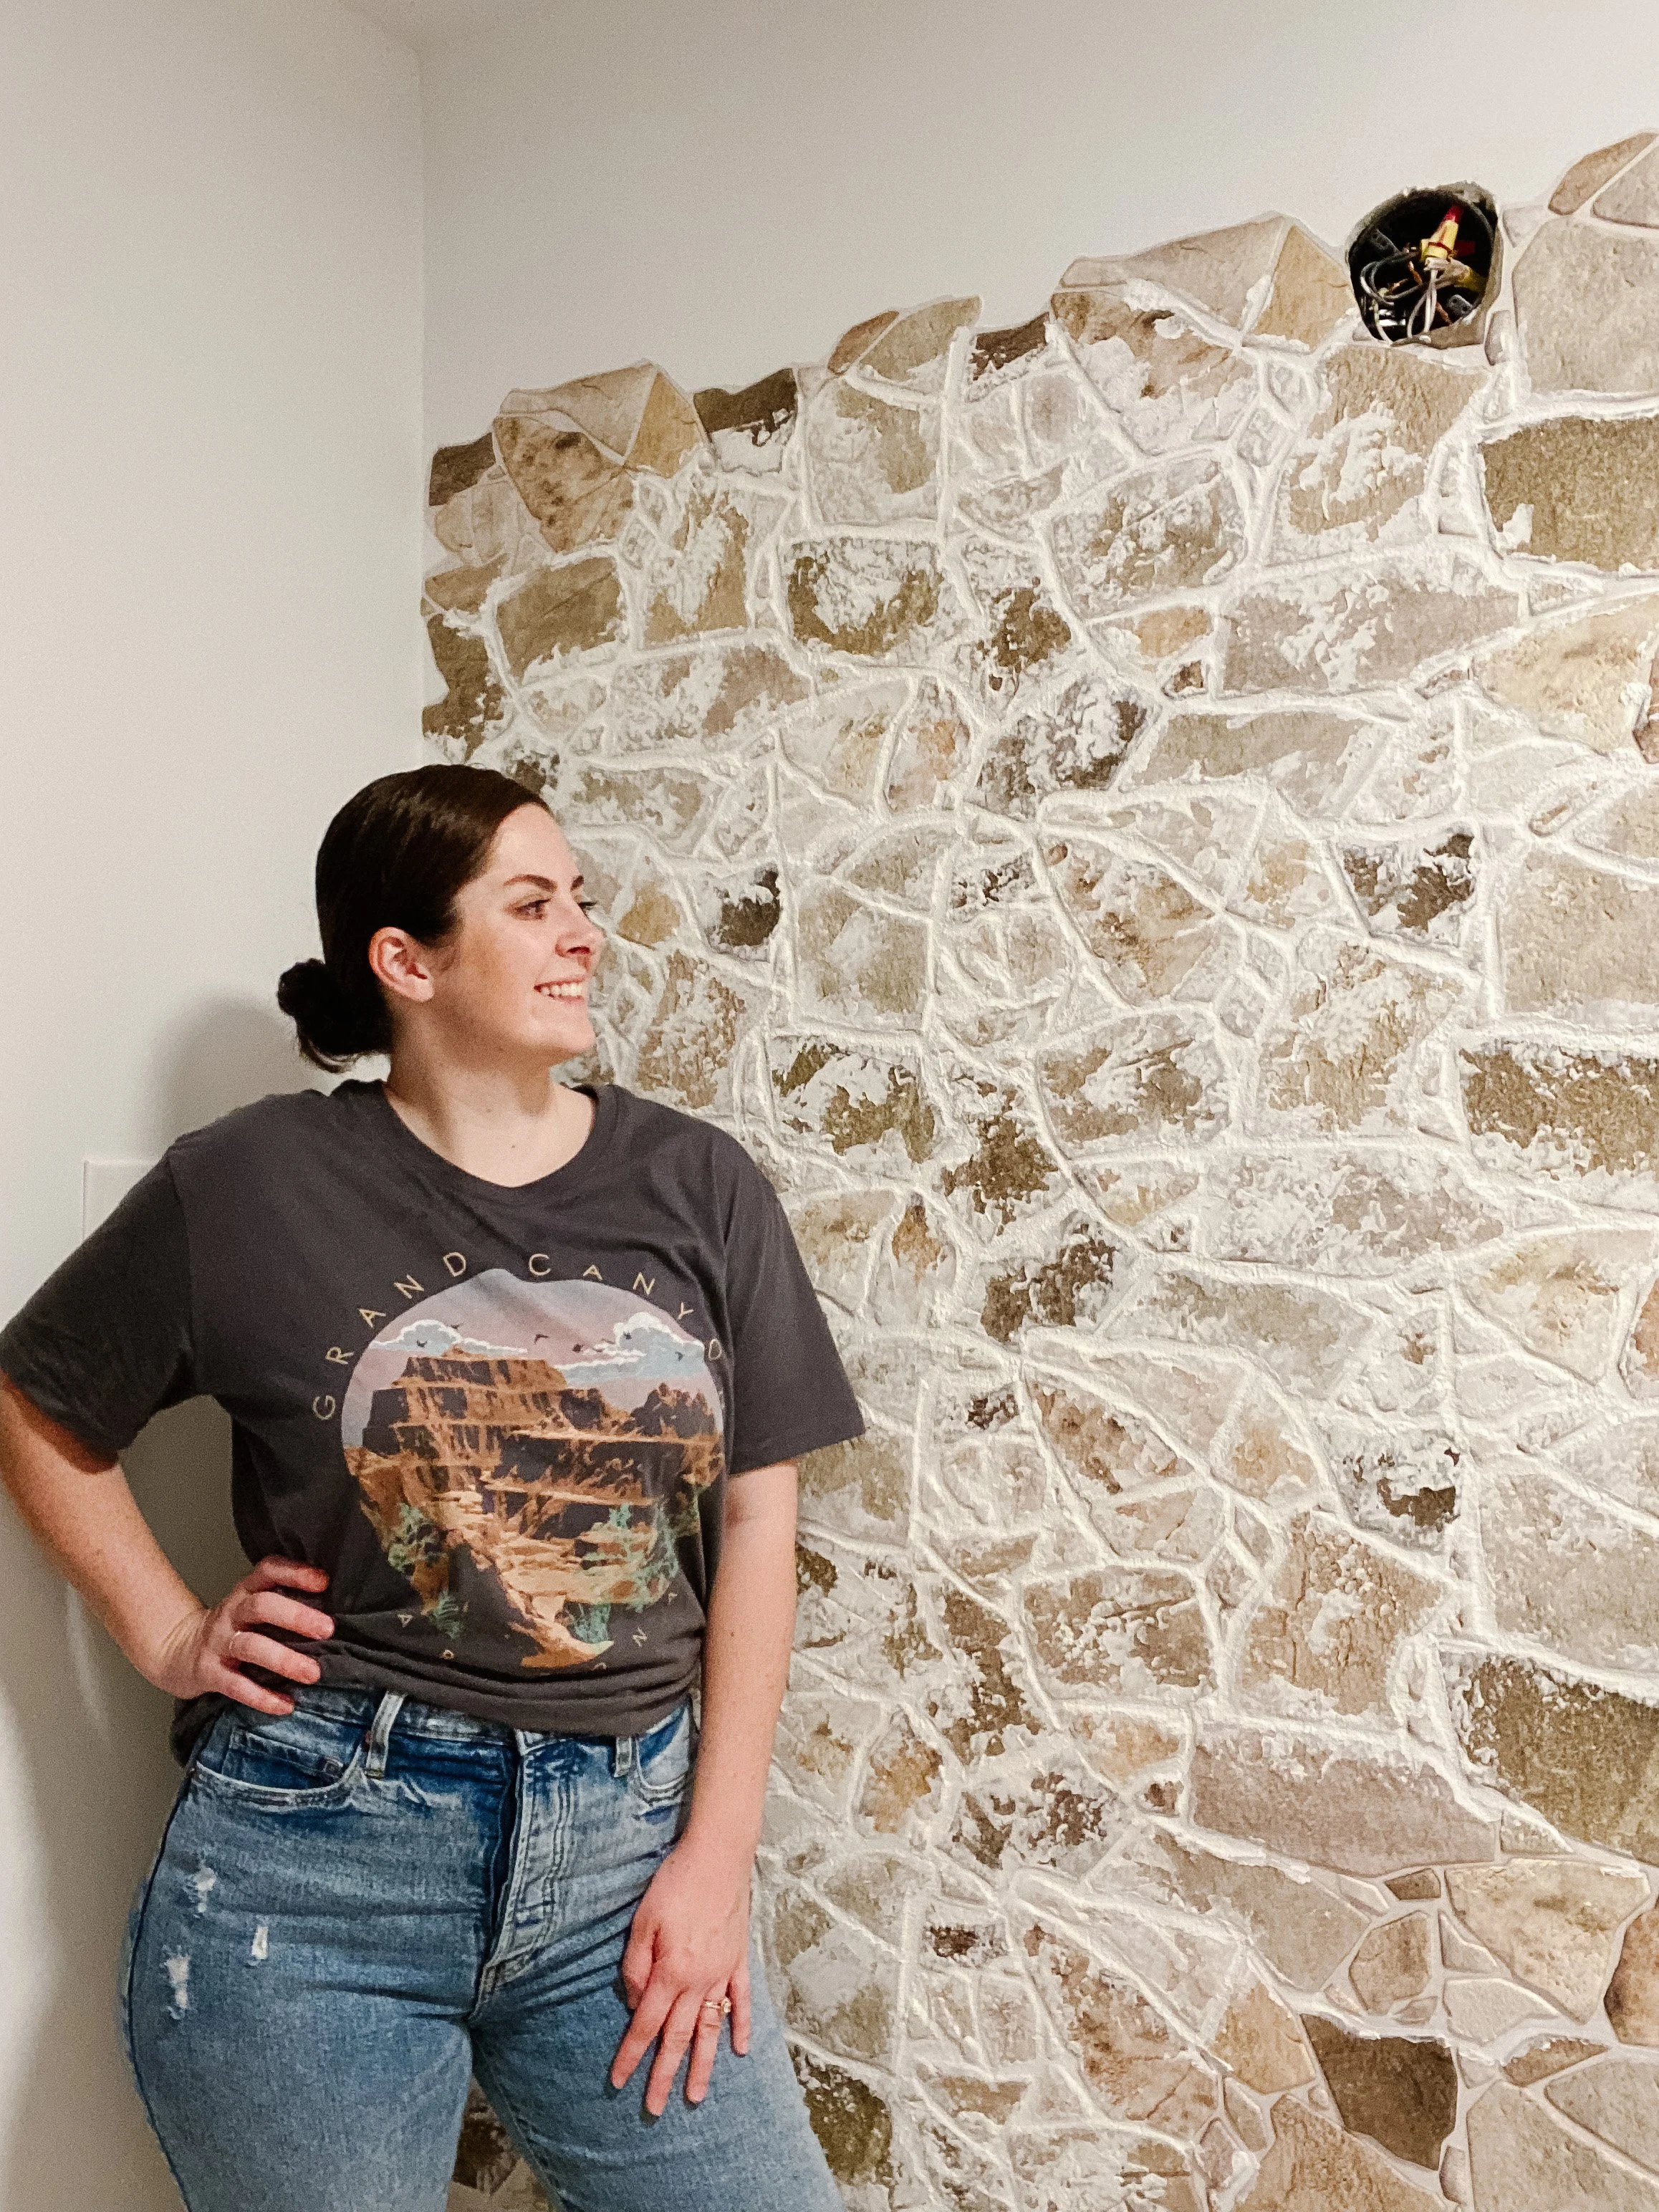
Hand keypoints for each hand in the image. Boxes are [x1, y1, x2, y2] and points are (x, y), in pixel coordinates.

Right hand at [145, 1555, 333, 1713]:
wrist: (177, 1650)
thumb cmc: (232, 1627)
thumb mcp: (251, 1606)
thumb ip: (284, 1602)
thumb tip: (339, 1610)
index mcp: (246, 1591)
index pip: (269, 1571)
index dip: (295, 1573)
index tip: (324, 1582)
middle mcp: (232, 1612)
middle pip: (262, 1606)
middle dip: (296, 1616)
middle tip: (327, 1630)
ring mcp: (218, 1642)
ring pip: (250, 1646)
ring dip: (283, 1659)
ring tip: (312, 1673)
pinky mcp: (208, 1673)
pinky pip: (235, 1685)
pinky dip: (261, 1697)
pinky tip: (285, 1705)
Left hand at [610, 1836, 752, 2112]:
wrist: (718, 1856)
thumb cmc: (675, 1883)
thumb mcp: (642, 1922)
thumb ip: (635, 1966)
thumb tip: (634, 2002)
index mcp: (672, 1972)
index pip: (646, 2025)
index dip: (631, 2055)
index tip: (619, 2081)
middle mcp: (699, 1981)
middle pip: (678, 2037)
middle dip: (664, 2075)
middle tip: (655, 2108)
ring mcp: (723, 1973)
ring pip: (711, 2029)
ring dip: (702, 2064)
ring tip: (696, 2096)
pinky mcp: (739, 1960)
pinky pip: (742, 2002)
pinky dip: (741, 2027)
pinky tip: (740, 2050)